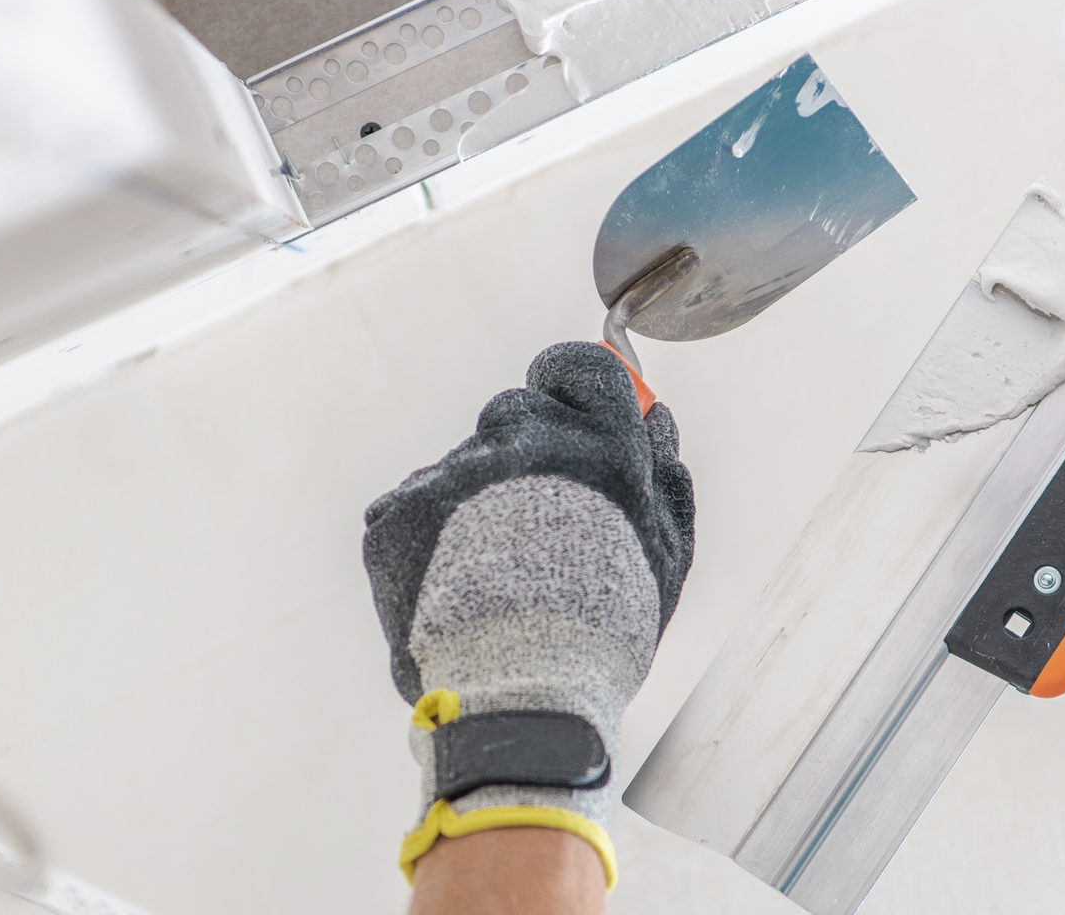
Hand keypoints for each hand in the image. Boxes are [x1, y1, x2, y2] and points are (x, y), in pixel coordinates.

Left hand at [362, 342, 693, 889]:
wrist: (518, 695)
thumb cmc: (604, 633)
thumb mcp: (666, 555)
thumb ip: (663, 473)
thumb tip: (653, 415)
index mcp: (602, 446)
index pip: (581, 368)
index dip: (568, 381)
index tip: (560, 400)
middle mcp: (526, 443)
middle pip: (514, 414)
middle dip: (522, 455)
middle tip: (529, 527)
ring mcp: (455, 472)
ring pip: (463, 469)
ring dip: (474, 507)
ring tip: (492, 581)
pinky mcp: (398, 510)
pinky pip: (413, 508)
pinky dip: (427, 542)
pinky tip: (449, 592)